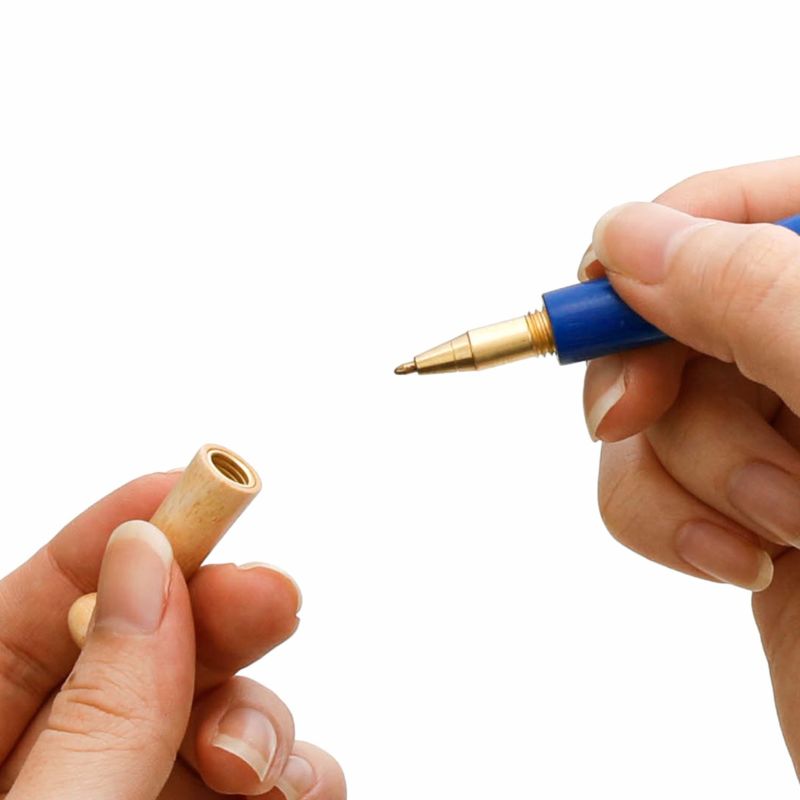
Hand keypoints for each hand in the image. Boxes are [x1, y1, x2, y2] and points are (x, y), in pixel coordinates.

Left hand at [0, 472, 345, 798]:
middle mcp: (56, 772)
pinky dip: (294, 774)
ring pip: (213, 713)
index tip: (180, 486)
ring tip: (257, 763)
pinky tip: (297, 788)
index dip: (105, 541)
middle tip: (272, 596)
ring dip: (259, 717)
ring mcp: (138, 799)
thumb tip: (143, 562)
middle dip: (214, 620)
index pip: (28, 618)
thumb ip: (103, 712)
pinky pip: (260, 781)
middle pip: (143, 653)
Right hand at [580, 156, 799, 774]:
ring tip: (772, 530)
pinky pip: (645, 481)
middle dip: (659, 378)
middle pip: (679, 311)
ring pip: (652, 404)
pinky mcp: (741, 506)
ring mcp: (782, 435)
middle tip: (635, 414)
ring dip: (679, 470)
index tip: (609, 295)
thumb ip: (752, 293)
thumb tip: (627, 237)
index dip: (669, 237)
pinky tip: (733, 563)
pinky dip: (661, 521)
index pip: (752, 206)